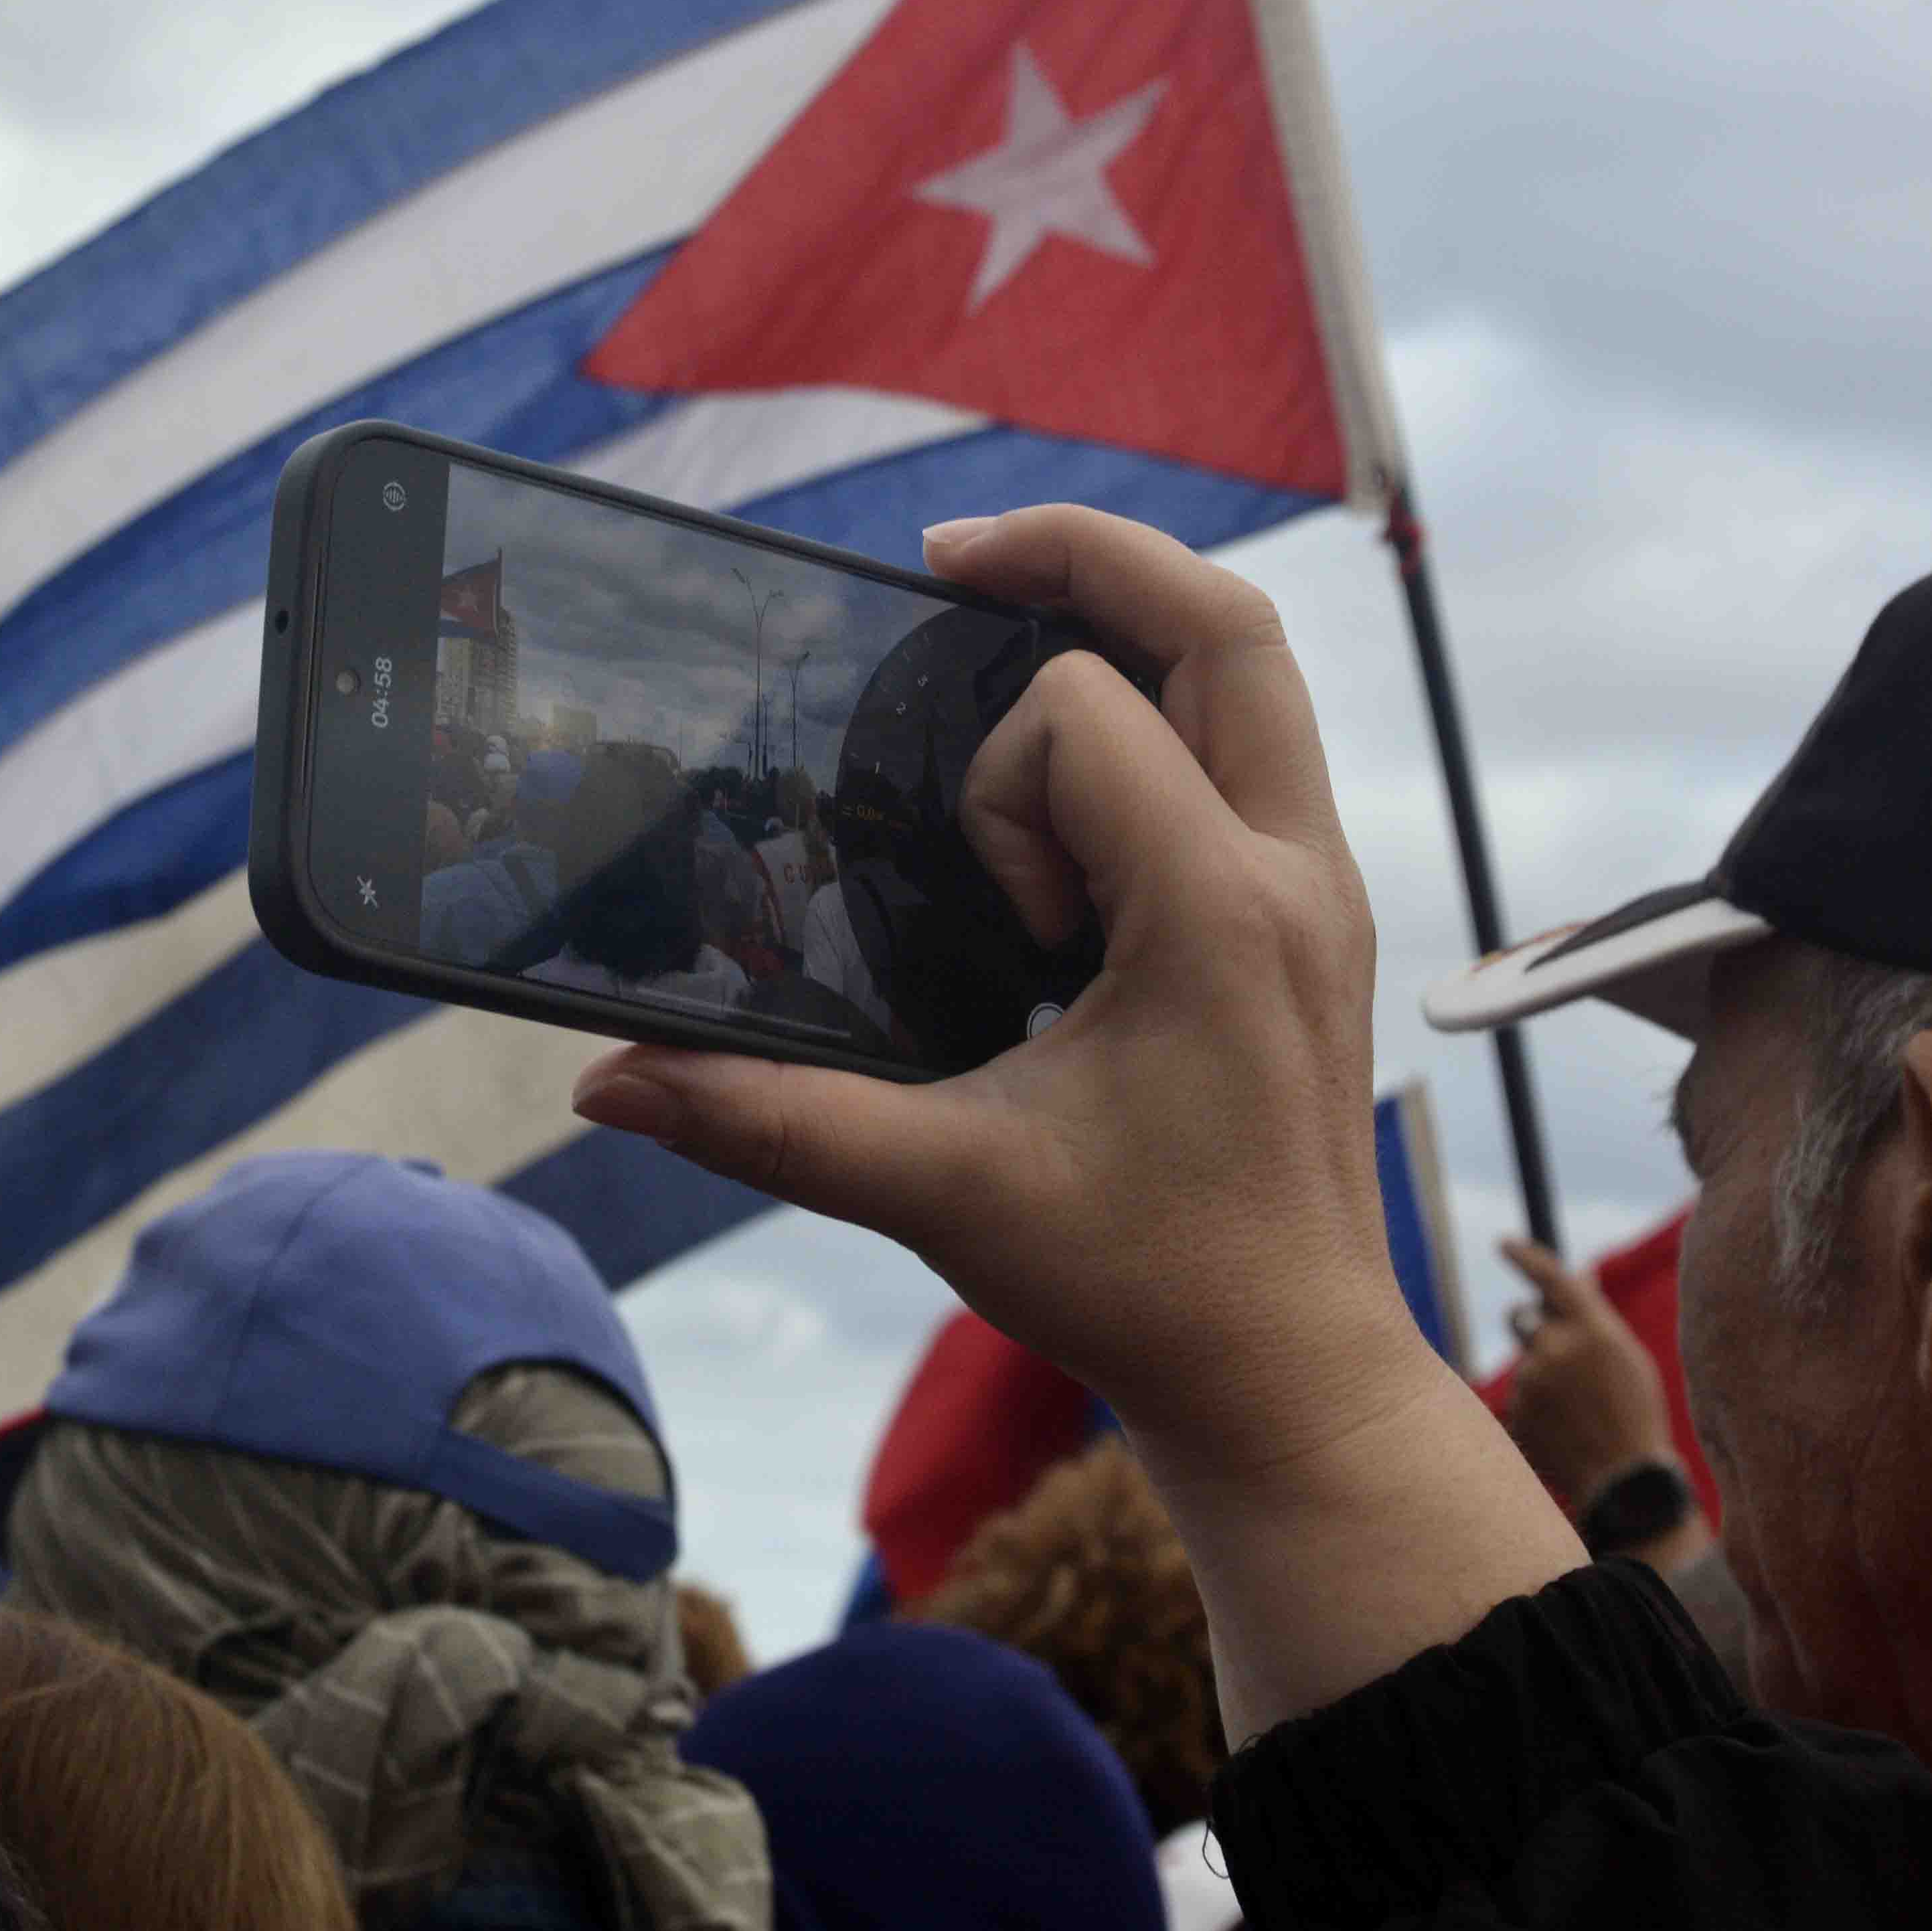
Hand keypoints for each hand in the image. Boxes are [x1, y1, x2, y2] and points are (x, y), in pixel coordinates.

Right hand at [572, 505, 1423, 1476]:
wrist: (1289, 1372)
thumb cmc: (1144, 1285)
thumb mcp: (946, 1194)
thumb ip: (772, 1120)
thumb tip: (609, 1081)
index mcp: (1220, 914)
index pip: (1083, 720)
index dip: (999, 786)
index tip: (1006, 928)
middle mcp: (1297, 870)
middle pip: (1224, 620)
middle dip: (1088, 558)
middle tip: (955, 561)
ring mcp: (1322, 884)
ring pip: (1255, 668)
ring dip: (1133, 627)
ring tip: (1007, 638)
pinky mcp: (1314, 909)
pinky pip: (1254, 742)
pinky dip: (1166, 709)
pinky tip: (1071, 776)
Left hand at [1498, 1236, 1679, 1506]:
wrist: (1626, 1484)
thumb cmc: (1635, 1414)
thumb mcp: (1628, 1357)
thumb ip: (1595, 1317)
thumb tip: (1578, 1277)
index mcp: (1593, 1330)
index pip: (1550, 1278)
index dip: (1524, 1257)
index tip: (1504, 1244)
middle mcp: (1556, 1349)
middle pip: (1523, 1319)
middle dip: (1533, 1328)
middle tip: (1560, 1355)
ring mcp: (1531, 1384)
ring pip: (1524, 1364)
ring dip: (1542, 1377)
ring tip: (1578, 1413)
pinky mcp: (1515, 1413)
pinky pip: (1519, 1397)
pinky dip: (1536, 1408)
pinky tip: (1564, 1431)